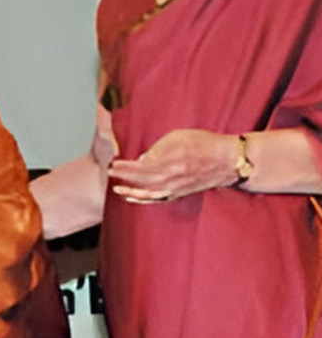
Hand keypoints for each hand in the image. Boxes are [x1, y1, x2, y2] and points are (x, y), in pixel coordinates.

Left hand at [109, 129, 238, 202]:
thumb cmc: (204, 144)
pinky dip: (144, 200)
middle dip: (124, 178)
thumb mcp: (178, 137)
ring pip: (149, 194)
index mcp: (172, 163)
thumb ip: (157, 149)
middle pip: (143, 181)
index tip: (113, 164)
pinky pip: (158, 199)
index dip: (126, 167)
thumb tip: (142, 160)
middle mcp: (173, 179)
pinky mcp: (180, 193)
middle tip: (109, 173)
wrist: (228, 161)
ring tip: (118, 189)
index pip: (143, 168)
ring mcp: (177, 189)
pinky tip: (134, 197)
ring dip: (132, 192)